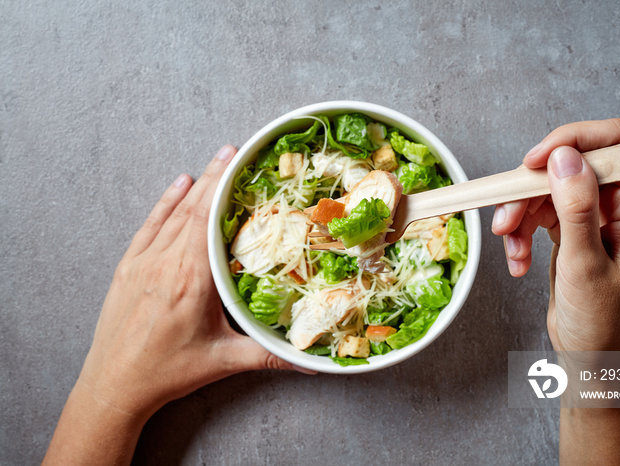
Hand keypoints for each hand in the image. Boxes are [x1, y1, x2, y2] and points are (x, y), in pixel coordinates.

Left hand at [44, 146, 309, 464]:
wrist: (113, 386)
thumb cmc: (168, 372)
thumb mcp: (223, 362)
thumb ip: (269, 356)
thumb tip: (312, 362)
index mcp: (190, 279)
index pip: (208, 220)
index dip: (223, 186)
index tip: (238, 160)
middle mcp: (165, 263)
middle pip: (192, 208)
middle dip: (214, 176)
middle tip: (233, 150)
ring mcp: (143, 263)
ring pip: (172, 213)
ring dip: (194, 185)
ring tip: (213, 161)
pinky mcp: (128, 269)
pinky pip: (149, 226)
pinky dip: (164, 203)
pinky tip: (176, 185)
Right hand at [491, 119, 619, 351]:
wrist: (594, 360)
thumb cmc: (602, 323)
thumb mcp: (584, 265)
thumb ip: (577, 208)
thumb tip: (565, 156)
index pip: (614, 145)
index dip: (571, 141)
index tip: (532, 161)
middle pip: (570, 166)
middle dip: (532, 190)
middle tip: (506, 216)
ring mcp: (598, 217)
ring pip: (548, 190)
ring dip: (520, 215)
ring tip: (510, 248)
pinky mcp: (575, 230)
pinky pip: (540, 213)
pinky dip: (521, 234)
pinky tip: (517, 261)